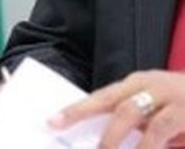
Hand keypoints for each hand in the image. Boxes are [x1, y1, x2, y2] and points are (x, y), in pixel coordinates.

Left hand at [49, 70, 184, 148]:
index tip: (52, 122)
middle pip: (123, 109)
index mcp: (139, 81)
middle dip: (107, 136)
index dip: (77, 110)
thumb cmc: (182, 101)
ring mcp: (179, 100)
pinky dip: (154, 147)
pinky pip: (169, 133)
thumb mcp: (153, 102)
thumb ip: (131, 116)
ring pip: (152, 126)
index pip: (102, 96)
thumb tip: (101, 137)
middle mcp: (157, 86)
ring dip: (134, 147)